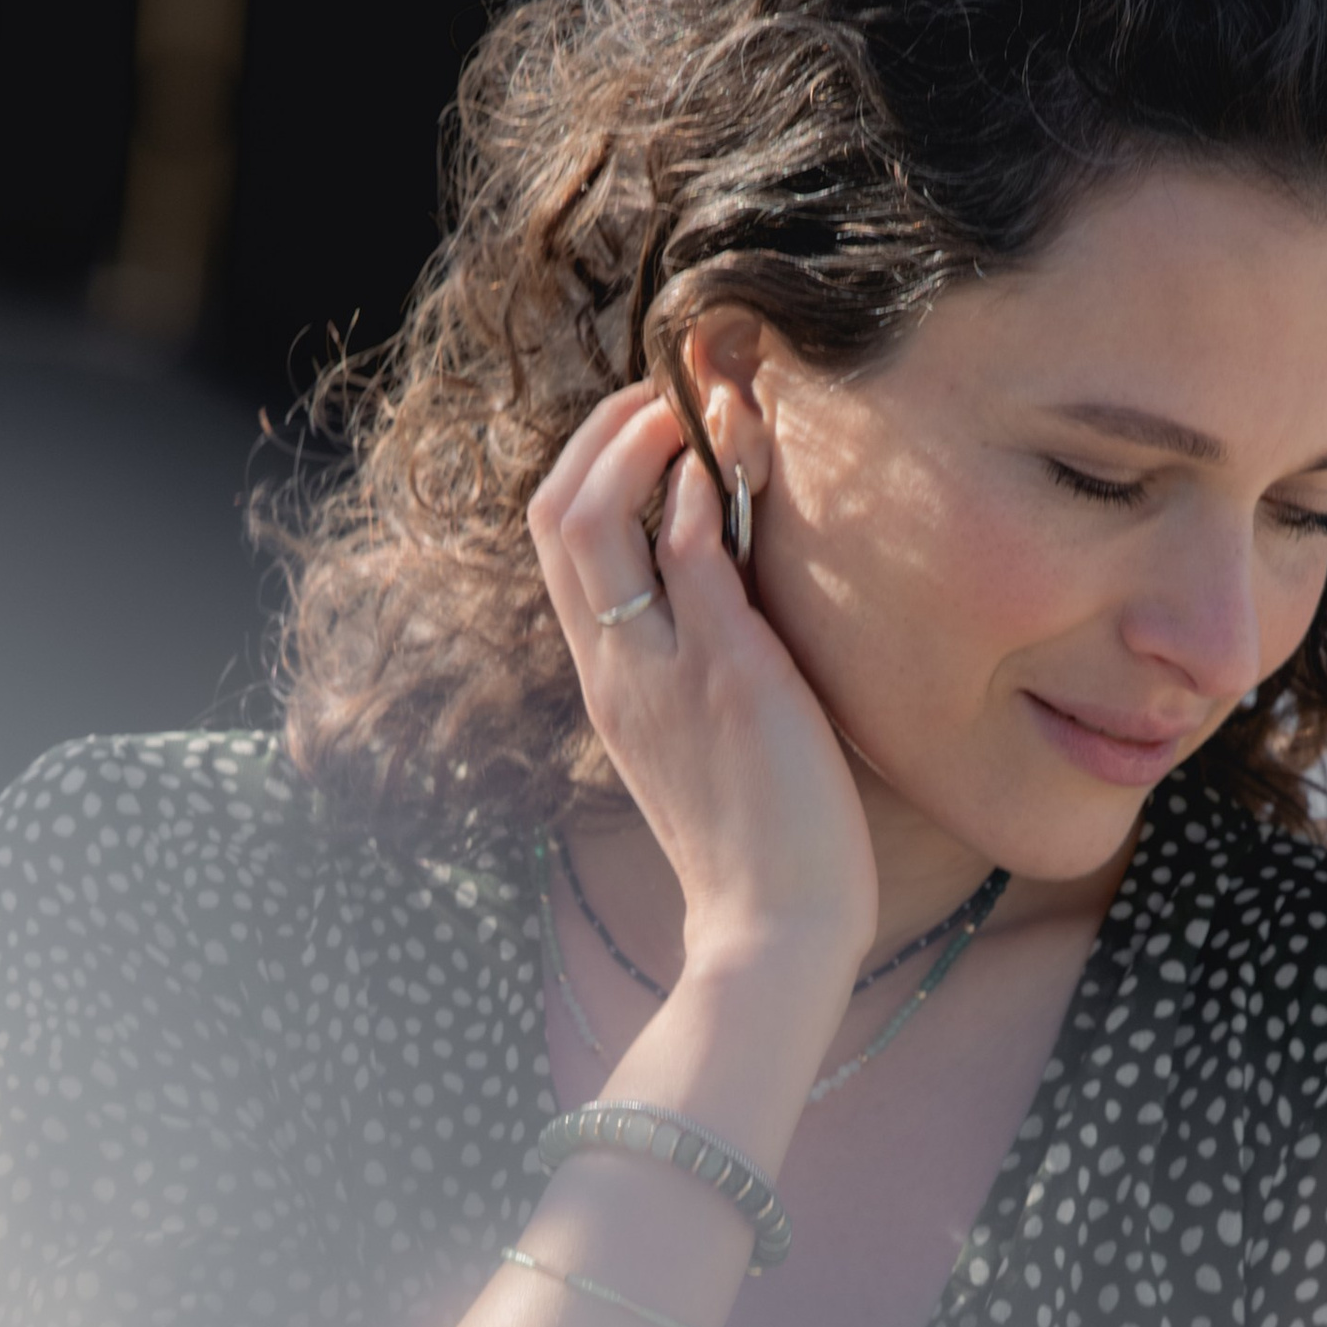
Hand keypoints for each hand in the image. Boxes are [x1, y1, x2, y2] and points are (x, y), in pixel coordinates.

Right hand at [528, 388, 876, 987]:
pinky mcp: (729, 674)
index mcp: (608, 681)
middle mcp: (616, 666)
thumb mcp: (703, 744)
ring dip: (645, 436)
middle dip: (603, 432)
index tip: (651, 434)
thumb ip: (695, 668)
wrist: (773, 930)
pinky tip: (739, 466)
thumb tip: (727, 599)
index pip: (558, 546)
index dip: (591, 469)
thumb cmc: (758, 846)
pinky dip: (705, 490)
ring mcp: (663, 667)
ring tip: (703, 404)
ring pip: (597, 516)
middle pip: (554, 514)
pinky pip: (692, 552)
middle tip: (668, 396)